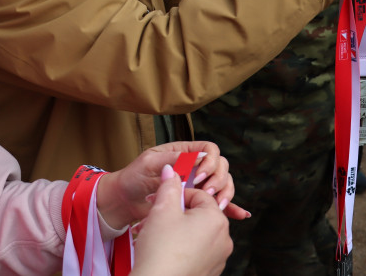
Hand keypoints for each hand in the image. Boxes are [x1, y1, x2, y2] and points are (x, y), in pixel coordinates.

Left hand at [96, 141, 245, 229]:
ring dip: (225, 193)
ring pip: (223, 184)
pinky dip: (232, 208)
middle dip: (218, 179)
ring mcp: (197, 185)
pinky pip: (218, 203)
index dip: (210, 162)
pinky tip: (240, 214)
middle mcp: (195, 167)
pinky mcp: (197, 202)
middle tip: (205, 192)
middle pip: (221, 166)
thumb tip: (202, 156)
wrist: (125, 201)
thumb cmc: (134, 177)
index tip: (198, 177)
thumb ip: (175, 158)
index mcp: (185, 152)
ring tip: (217, 206)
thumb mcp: (151, 163)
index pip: (210, 150)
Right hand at [131, 166, 231, 275]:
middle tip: (153, 217)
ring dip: (176, 230)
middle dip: (175, 213)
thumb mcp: (162, 209)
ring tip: (154, 235)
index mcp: (217, 220)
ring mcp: (219, 258)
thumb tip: (171, 169)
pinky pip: (197, 252)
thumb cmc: (160, 250)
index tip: (159, 200)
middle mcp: (224, 239)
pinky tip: (164, 251)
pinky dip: (182, 248)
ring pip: (196, 234)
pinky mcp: (210, 272)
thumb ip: (169, 185)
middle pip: (198, 214)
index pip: (199, 194)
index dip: (176, 195)